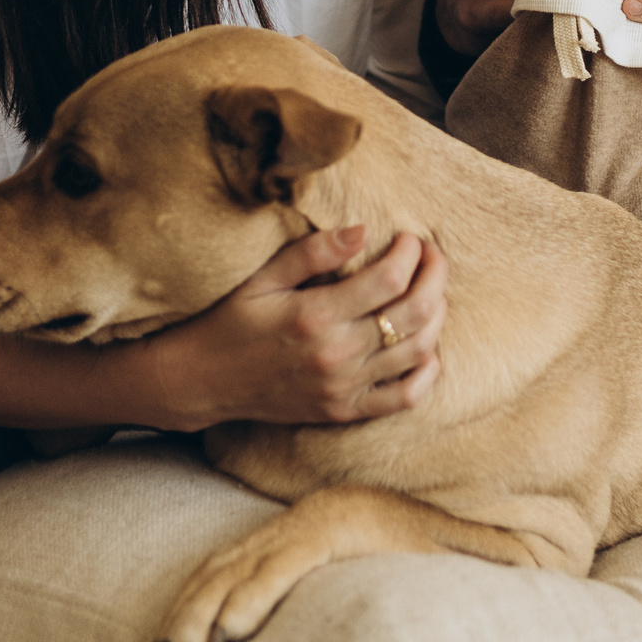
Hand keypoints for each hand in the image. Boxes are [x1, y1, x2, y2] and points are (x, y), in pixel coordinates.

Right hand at [142, 225, 446, 431]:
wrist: (204, 381)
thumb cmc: (232, 321)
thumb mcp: (263, 278)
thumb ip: (313, 252)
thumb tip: (363, 230)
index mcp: (315, 315)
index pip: (389, 280)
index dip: (412, 254)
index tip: (410, 238)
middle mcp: (336, 355)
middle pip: (415, 313)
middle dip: (435, 277)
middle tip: (432, 256)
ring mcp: (343, 388)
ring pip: (418, 351)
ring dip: (437, 316)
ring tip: (430, 291)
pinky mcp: (344, 411)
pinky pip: (404, 398)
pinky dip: (426, 372)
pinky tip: (426, 347)